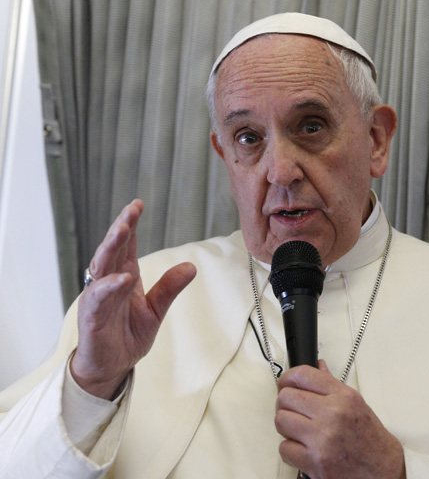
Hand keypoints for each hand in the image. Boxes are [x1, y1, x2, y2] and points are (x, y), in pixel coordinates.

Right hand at [70, 199, 196, 398]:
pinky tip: (122, 277)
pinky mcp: (92, 318)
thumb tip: (191, 267)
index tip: (138, 204)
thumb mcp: (156, 310)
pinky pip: (99, 299)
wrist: (111, 368)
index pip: (126, 246)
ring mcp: (97, 299)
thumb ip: (169, 288)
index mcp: (123, 277)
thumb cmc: (127, 336)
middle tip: (132, 209)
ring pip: (102, 267)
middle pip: (112, 249)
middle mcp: (107, 283)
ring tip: (122, 229)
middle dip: (121, 227)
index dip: (130, 225)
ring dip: (111, 247)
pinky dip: (110, 287)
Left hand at [275, 360, 405, 478]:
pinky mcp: (314, 461)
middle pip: (286, 397)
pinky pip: (284, 448)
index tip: (285, 384)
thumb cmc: (369, 438)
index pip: (303, 375)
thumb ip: (332, 385)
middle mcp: (333, 414)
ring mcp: (322, 438)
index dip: (287, 378)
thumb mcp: (356, 403)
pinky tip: (303, 448)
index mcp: (343, 397)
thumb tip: (318, 367)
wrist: (381, 468)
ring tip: (299, 430)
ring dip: (286, 427)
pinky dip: (290, 450)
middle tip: (294, 411)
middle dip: (286, 404)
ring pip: (281, 421)